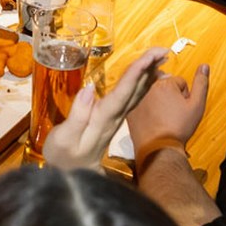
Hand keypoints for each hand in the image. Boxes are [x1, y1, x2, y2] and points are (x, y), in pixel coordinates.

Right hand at [43, 47, 169, 168]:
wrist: (75, 175)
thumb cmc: (65, 157)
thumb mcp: (64, 139)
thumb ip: (78, 115)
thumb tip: (89, 88)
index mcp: (103, 119)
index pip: (123, 92)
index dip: (136, 73)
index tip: (149, 56)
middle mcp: (115, 117)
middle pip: (135, 89)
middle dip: (148, 68)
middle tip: (161, 49)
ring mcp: (116, 118)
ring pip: (137, 92)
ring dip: (149, 74)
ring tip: (160, 57)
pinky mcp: (113, 119)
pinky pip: (132, 97)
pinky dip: (143, 84)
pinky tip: (149, 76)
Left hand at [125, 64, 210, 152]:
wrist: (159, 148)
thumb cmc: (179, 127)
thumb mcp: (197, 105)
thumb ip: (201, 83)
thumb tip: (204, 65)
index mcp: (165, 84)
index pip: (179, 82)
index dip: (184, 95)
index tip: (182, 108)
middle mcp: (148, 88)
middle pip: (165, 85)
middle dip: (171, 95)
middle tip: (174, 112)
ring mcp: (137, 99)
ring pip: (153, 94)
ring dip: (159, 100)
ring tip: (164, 117)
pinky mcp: (131, 109)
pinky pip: (142, 103)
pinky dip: (148, 108)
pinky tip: (154, 120)